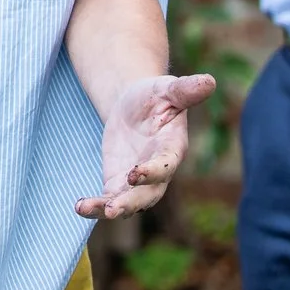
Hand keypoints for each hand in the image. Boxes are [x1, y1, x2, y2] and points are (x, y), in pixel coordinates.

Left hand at [79, 73, 215, 220]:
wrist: (134, 105)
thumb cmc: (155, 95)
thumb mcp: (168, 88)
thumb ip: (186, 90)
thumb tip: (210, 81)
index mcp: (173, 148)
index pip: (166, 165)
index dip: (153, 172)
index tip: (134, 173)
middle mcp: (158, 171)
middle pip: (148, 195)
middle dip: (130, 202)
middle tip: (114, 208)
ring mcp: (138, 182)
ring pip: (128, 203)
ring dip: (109, 209)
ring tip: (87, 208)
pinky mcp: (119, 183)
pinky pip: (109, 200)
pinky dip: (95, 206)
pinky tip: (79, 206)